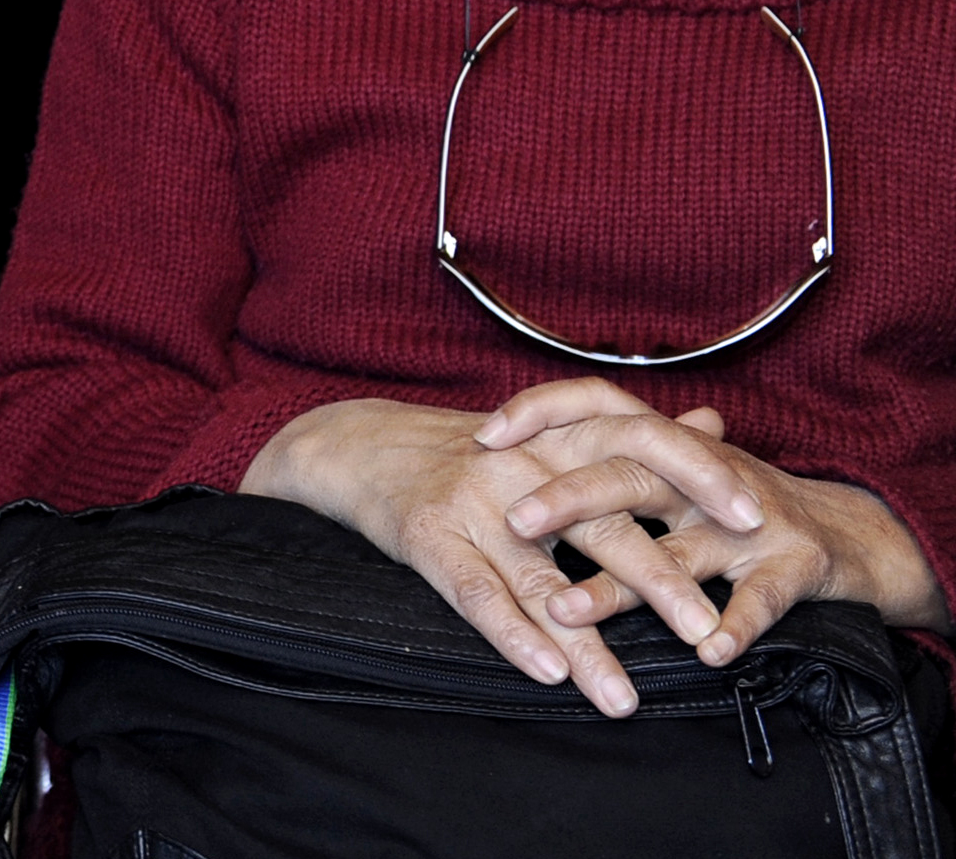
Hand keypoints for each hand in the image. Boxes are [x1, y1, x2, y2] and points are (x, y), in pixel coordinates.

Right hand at [244, 394, 700, 715]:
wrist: (361, 446)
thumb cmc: (470, 453)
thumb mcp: (549, 433)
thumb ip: (632, 437)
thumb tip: (715, 421)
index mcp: (558, 437)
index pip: (641, 443)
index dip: (699, 478)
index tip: (757, 520)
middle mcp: (521, 464)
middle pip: (601, 523)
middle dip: (659, 580)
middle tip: (706, 630)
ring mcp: (473, 501)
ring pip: (541, 579)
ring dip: (587, 644)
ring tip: (624, 698)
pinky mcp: (428, 536)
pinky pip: (477, 594)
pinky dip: (514, 635)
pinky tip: (548, 672)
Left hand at [486, 378, 951, 666]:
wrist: (847, 532)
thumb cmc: (735, 506)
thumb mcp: (671, 474)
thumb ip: (606, 461)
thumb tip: (512, 445)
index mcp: (669, 448)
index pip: (597, 407)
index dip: (542, 412)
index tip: (484, 434)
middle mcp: (703, 474)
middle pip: (627, 475)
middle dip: (569, 499)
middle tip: (513, 520)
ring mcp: (750, 519)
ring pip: (678, 549)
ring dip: (620, 585)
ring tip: (567, 608)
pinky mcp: (795, 563)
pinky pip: (759, 598)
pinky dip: (733, 624)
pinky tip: (704, 651)